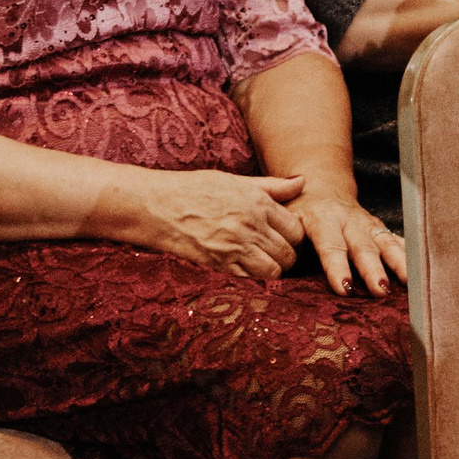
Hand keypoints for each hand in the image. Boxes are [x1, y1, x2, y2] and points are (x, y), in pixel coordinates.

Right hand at [115, 167, 306, 279]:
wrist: (154, 205)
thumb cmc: (192, 188)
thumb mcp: (232, 180)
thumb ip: (271, 186)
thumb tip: (303, 182)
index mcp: (257, 202)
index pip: (297, 229)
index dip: (293, 236)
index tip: (282, 235)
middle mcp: (251, 225)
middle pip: (289, 253)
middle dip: (285, 255)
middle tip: (272, 251)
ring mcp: (236, 247)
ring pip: (274, 270)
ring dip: (270, 268)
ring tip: (258, 260)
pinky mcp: (220, 264)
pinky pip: (251, 279)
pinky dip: (251, 275)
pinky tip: (241, 265)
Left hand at [288, 192, 404, 295]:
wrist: (318, 188)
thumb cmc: (297, 212)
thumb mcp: (285, 218)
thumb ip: (286, 239)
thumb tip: (279, 264)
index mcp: (320, 219)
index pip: (329, 245)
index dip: (337, 267)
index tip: (343, 287)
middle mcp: (347, 221)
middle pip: (362, 248)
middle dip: (372, 270)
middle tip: (379, 290)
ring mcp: (367, 225)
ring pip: (385, 244)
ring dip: (398, 264)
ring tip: (409, 283)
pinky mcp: (380, 229)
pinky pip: (398, 242)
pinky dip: (410, 255)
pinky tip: (422, 272)